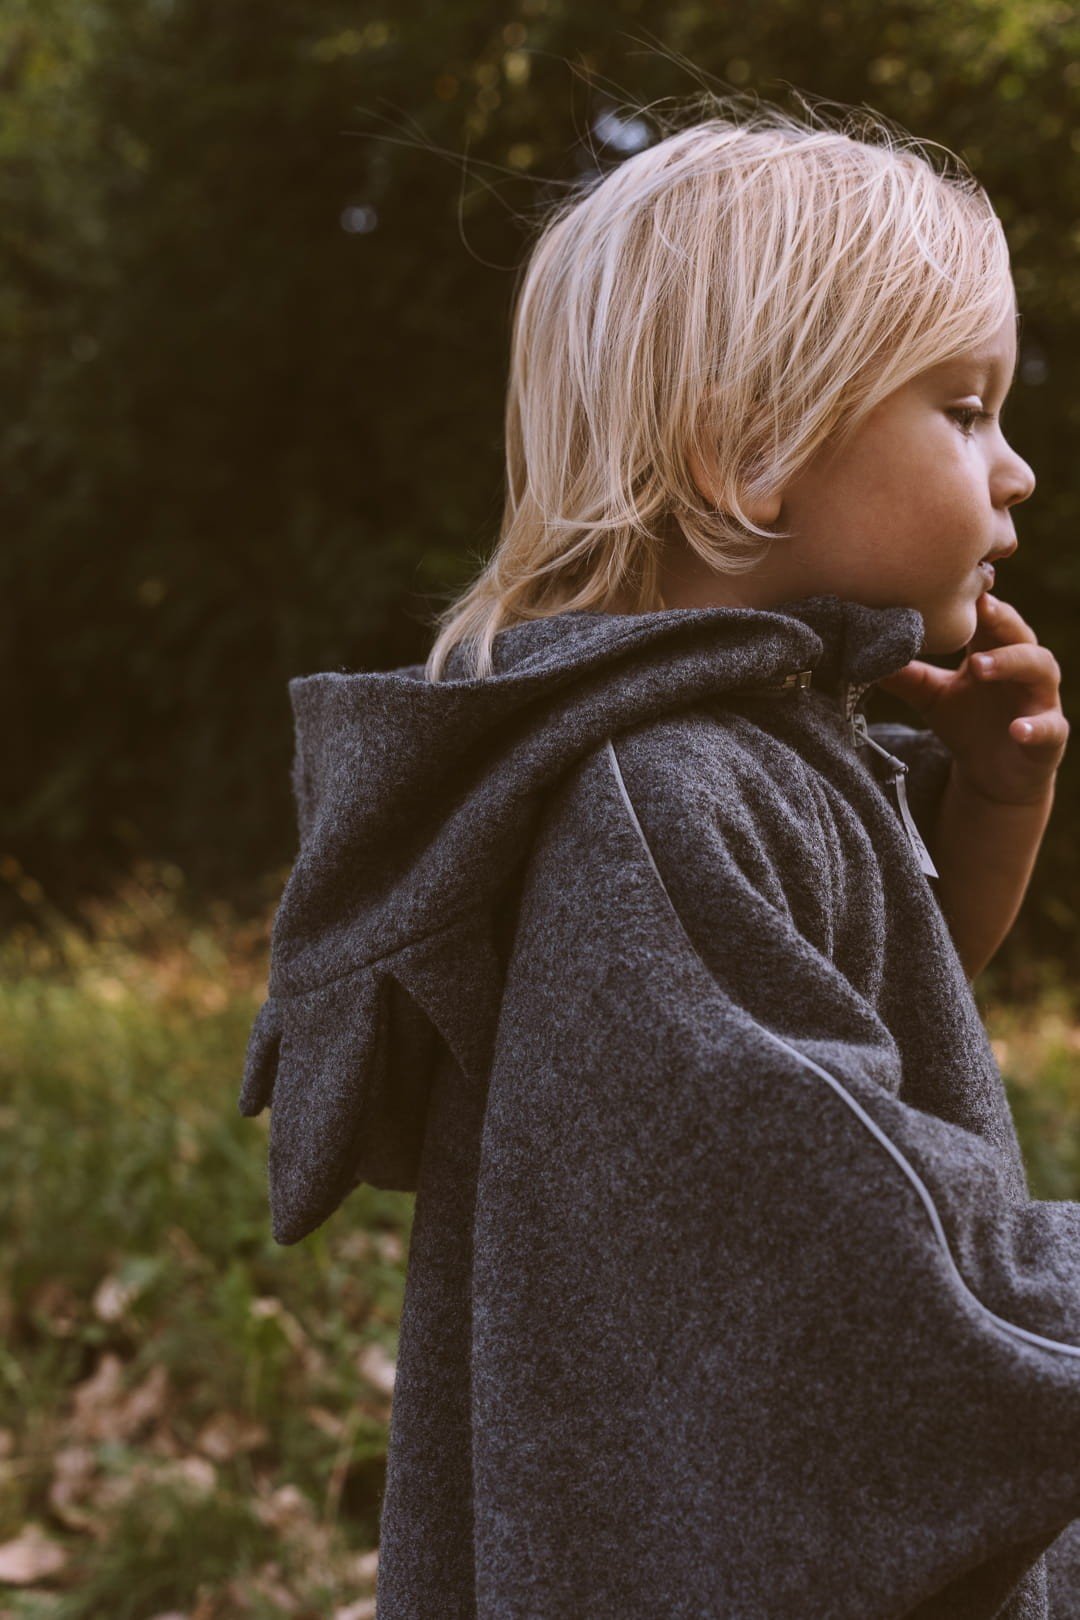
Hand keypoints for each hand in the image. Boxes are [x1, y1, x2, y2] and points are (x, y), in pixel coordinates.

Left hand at [873, 592, 1068, 806]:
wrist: (994, 774)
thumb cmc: (967, 721)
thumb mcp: (932, 696)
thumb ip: (907, 675)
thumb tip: (862, 654)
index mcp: (994, 648)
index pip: (990, 615)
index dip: (978, 597)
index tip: (955, 577)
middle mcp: (1024, 664)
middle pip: (1017, 631)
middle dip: (998, 618)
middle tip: (977, 608)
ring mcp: (1041, 697)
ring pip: (1039, 667)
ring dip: (1011, 662)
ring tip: (978, 666)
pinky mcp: (1051, 734)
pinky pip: (1050, 727)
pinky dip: (1036, 727)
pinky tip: (1018, 729)